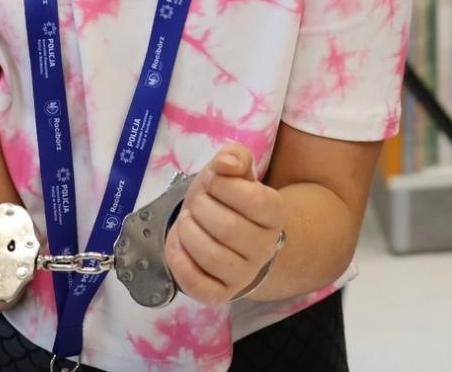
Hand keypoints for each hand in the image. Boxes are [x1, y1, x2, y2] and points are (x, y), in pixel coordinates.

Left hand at [164, 142, 286, 305]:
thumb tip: (225, 164)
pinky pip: (199, 286)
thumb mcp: (233, 171)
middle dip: (201, 208)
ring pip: (212, 257)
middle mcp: (265, 248)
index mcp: (274, 213)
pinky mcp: (221, 294)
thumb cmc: (229, 199)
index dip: (223, 185)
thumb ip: (234, 157)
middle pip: (228, 228)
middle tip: (196, 204)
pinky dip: (180, 263)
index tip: (212, 180)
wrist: (229, 237)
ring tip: (186, 222)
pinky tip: (176, 245)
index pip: (254, 200)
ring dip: (188, 233)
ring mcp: (245, 274)